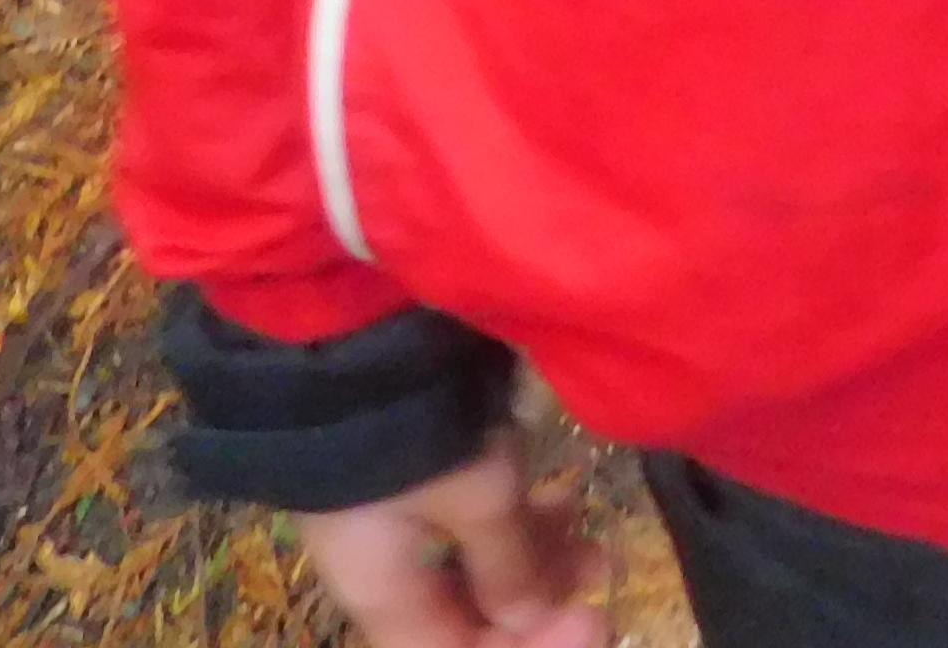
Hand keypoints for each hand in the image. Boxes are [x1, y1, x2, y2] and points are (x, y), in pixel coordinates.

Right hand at [292, 439, 609, 647]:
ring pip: (475, 569)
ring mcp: (394, 523)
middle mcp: (383, 572)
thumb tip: (532, 621)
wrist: (348, 330)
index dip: (524, 647)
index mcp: (383, 596)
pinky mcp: (413, 478)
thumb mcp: (478, 494)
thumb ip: (511, 566)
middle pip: (466, 619)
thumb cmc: (417, 424)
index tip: (591, 616)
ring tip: (595, 543)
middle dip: (536, 606)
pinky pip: (468, 525)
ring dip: (535, 562)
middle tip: (599, 585)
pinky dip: (516, 522)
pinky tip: (561, 498)